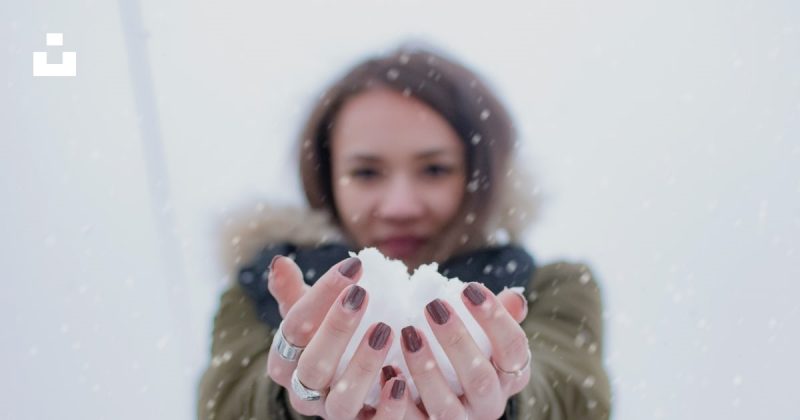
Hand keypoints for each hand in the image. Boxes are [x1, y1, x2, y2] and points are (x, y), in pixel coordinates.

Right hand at [265, 255, 416, 418]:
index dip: (320, 297)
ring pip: (341, 403)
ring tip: (385, 330)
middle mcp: (305, 393)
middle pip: (311, 367)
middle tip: (361, 294)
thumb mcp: (310, 319)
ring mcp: (334, 415)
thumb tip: (280, 262)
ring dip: (362, 366)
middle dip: (335, 329)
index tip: (353, 267)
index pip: (293, 330)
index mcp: (286, 362)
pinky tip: (402, 380)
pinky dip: (388, 408)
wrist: (351, 390)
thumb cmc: (330, 342)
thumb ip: (294, 294)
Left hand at [399, 283, 530, 419]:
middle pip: (480, 378)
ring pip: (446, 408)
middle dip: (457, 341)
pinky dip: (399, 400)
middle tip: (433, 307)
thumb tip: (515, 298)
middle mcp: (489, 404)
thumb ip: (501, 317)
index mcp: (510, 376)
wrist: (441, 397)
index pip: (513, 348)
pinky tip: (387, 370)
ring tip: (408, 334)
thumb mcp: (488, 338)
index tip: (470, 288)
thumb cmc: (467, 354)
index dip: (495, 318)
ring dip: (425, 370)